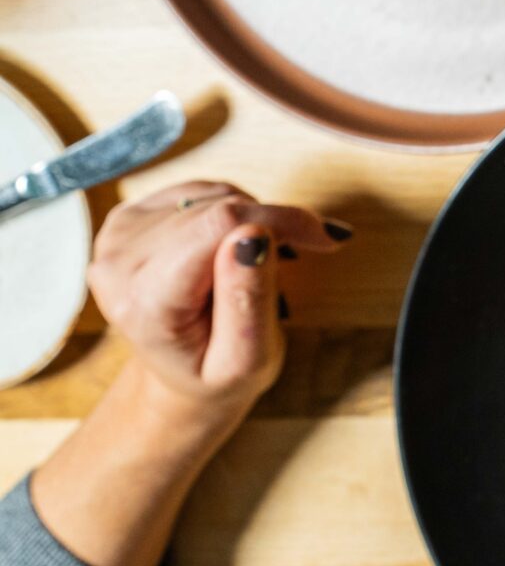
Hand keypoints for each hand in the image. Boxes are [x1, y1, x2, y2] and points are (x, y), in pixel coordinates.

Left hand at [87, 181, 344, 425]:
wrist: (176, 374)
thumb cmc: (214, 372)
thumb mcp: (246, 361)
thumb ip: (249, 300)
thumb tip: (254, 232)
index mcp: (145, 303)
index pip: (219, 226)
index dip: (281, 220)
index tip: (325, 239)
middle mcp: (118, 263)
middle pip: (219, 209)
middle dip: (270, 224)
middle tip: (297, 256)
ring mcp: (118, 237)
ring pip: (214, 197)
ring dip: (250, 220)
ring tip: (256, 263)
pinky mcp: (128, 217)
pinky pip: (201, 192)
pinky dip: (231, 212)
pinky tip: (232, 246)